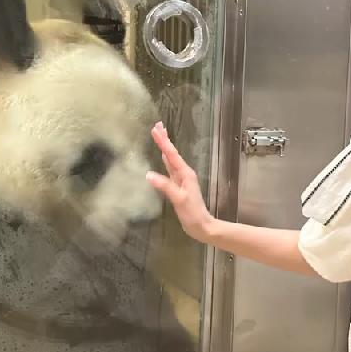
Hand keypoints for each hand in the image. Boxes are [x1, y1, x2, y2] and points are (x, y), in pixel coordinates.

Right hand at [146, 122, 216, 242]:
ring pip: (171, 159)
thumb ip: (165, 186)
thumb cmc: (192, 213)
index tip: (156, 128)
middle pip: (172, 153)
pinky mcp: (178, 185)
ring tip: (160, 135)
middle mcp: (184, 173)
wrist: (202, 226)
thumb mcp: (179, 199)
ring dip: (165, 147)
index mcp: (184, 173)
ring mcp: (181, 179)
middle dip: (165, 139)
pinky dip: (166, 159)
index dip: (163, 141)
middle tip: (157, 125)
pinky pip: (170, 168)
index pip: (171, 154)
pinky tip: (163, 157)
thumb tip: (148, 174)